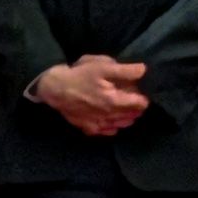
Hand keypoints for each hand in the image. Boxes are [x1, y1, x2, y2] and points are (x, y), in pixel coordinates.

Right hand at [33, 55, 150, 135]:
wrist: (53, 88)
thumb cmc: (79, 75)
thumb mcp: (102, 66)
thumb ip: (125, 70)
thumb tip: (144, 71)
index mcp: (115, 101)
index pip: (141, 104)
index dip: (143, 96)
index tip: (139, 90)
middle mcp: (109, 116)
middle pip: (133, 115)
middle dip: (136, 107)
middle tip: (131, 97)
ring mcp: (98, 124)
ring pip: (122, 125)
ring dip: (127, 117)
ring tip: (124, 107)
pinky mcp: (88, 128)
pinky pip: (106, 132)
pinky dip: (112, 126)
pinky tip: (111, 118)